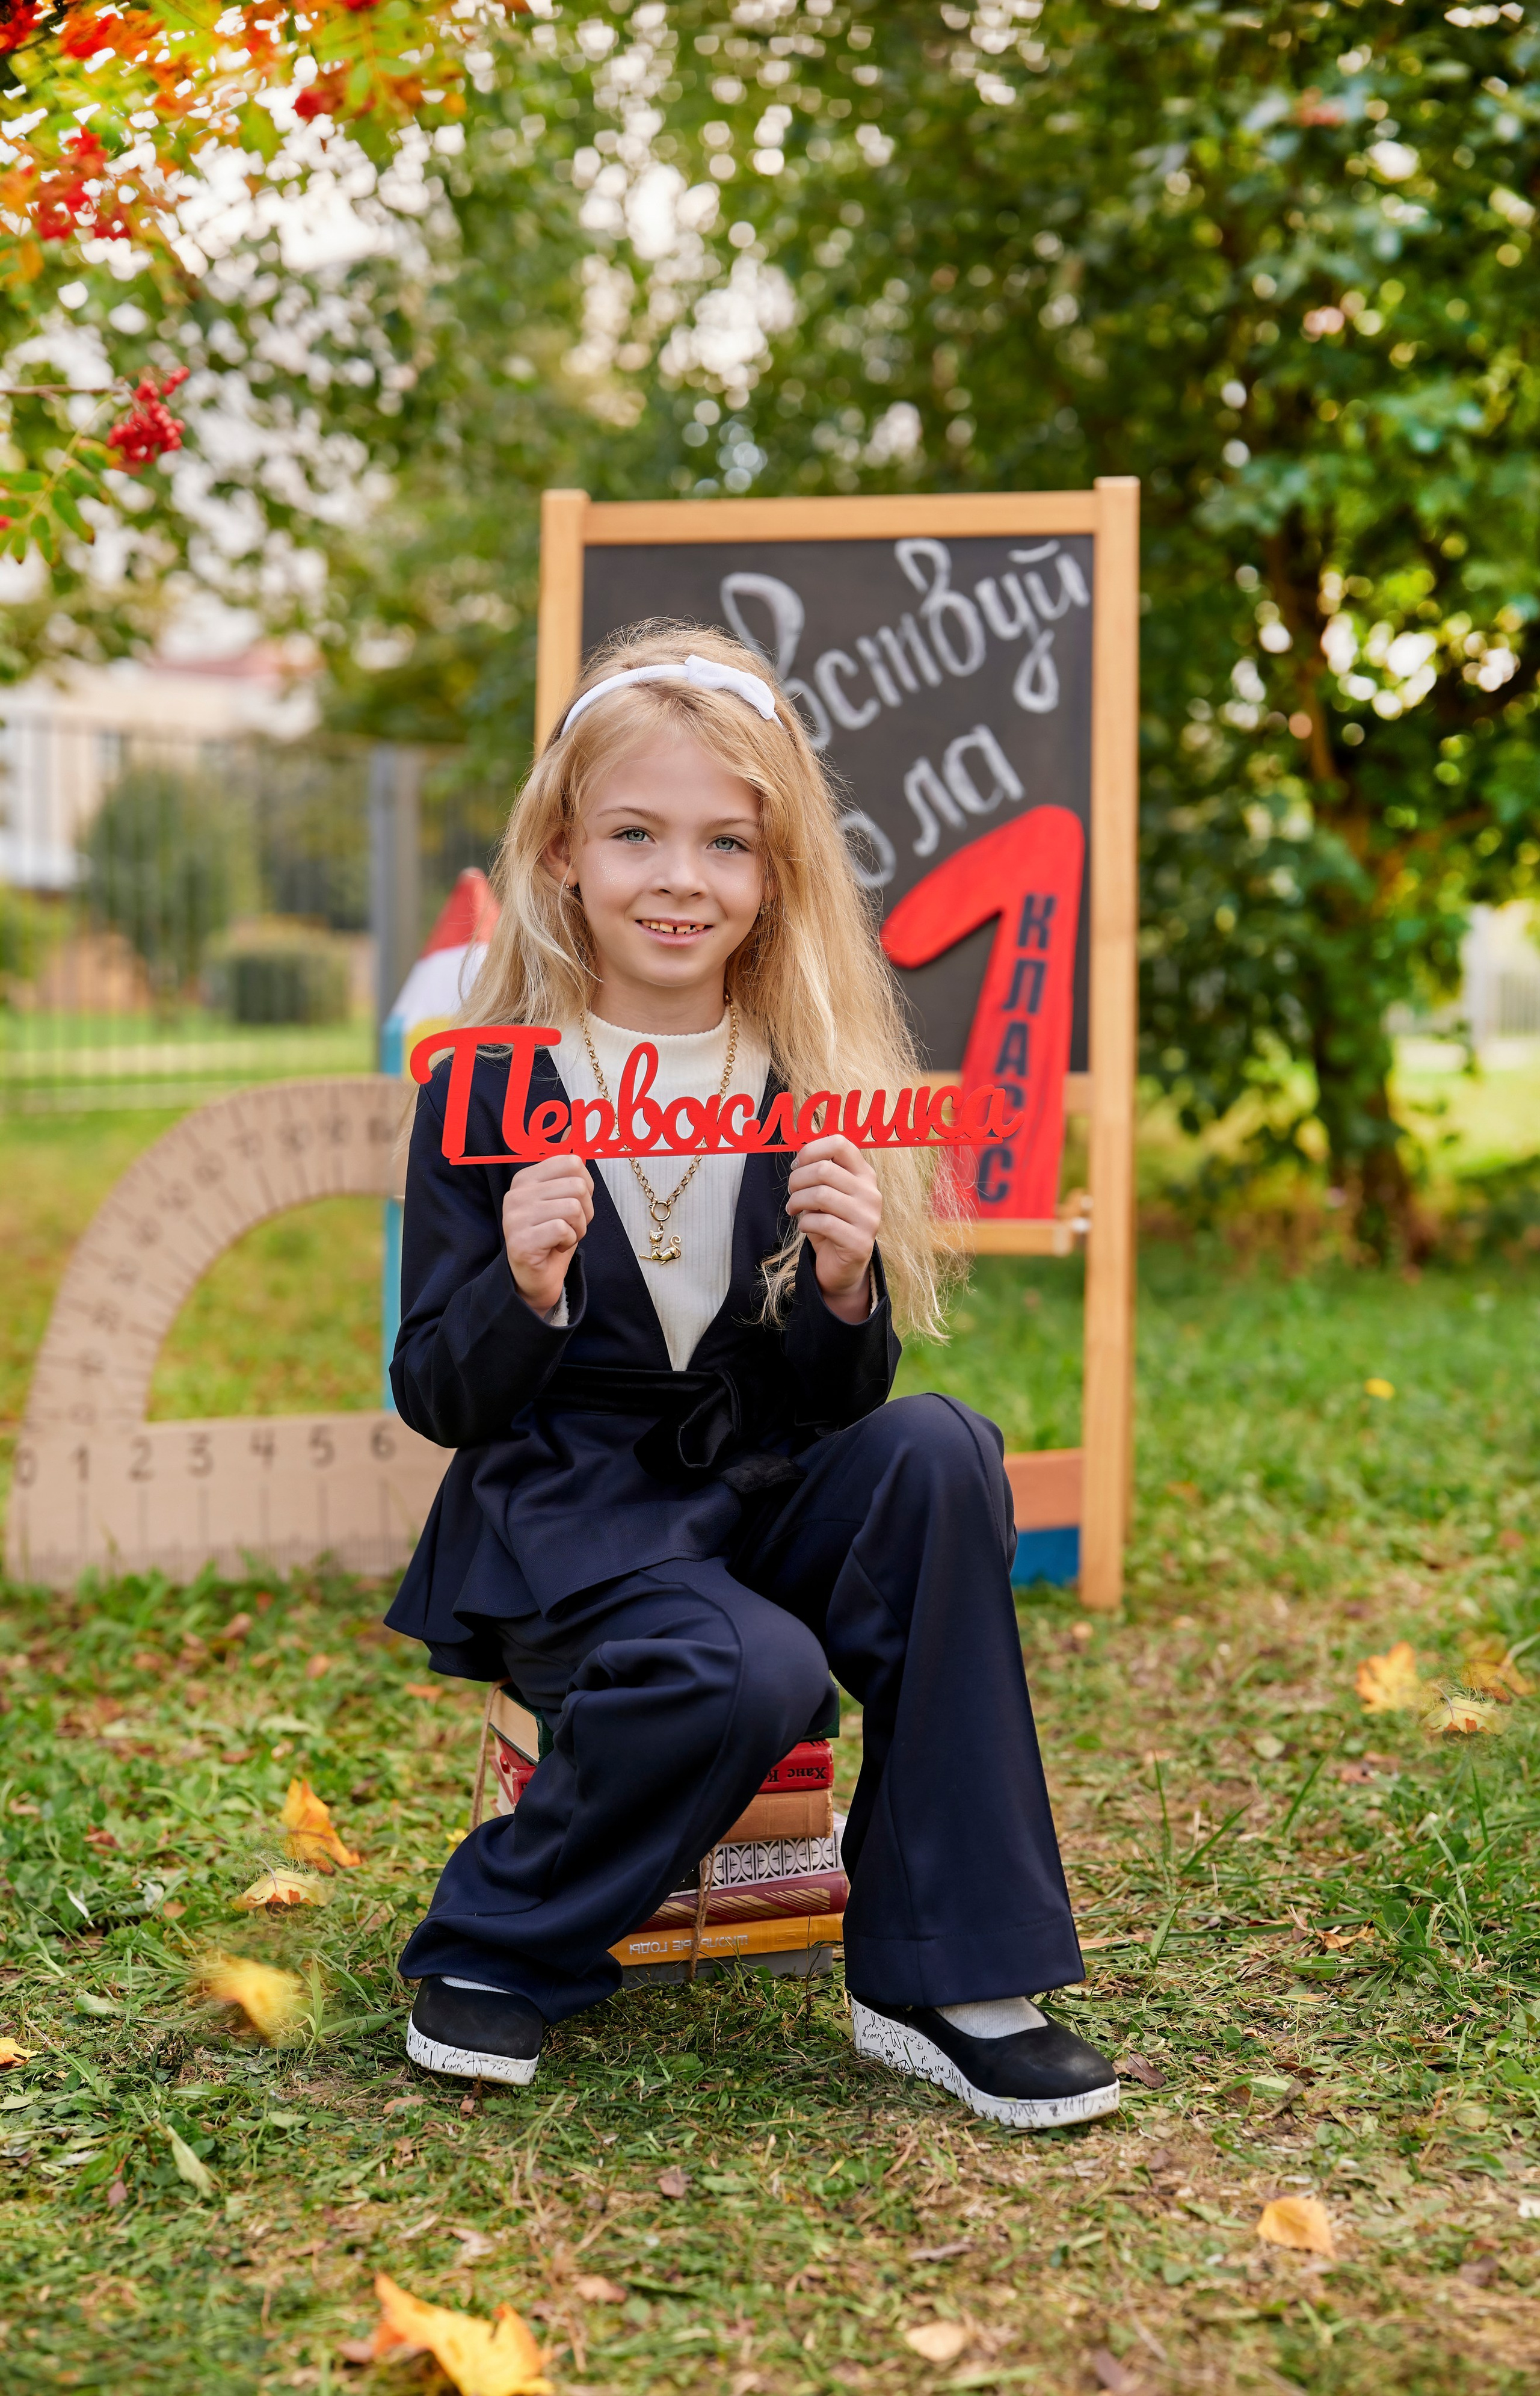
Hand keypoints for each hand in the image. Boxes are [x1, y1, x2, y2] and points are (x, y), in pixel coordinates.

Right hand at [502, 1155, 593, 1316]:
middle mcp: (516, 1193)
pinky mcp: (520, 1240)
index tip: (573, 1204)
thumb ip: (567, 1166)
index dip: (585, 1186)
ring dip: (578, 1228)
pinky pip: (563, 1229)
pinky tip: (555, 1247)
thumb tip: (574, 1128)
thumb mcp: (563, 1197)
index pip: (573, 1162)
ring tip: (563, 1237)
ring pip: (573, 1207)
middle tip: (569, 1226)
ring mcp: (514, 1217)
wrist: (536, 1277)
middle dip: (585, 1211)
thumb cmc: (553, 1236)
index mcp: (526, 1178)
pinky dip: (569, 1241)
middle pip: (577, 1185)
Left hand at [785, 1133, 880, 1322]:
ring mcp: (868, 1218)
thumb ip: (821, 1170)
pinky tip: (804, 1227)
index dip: (811, 1150)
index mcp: (864, 1174)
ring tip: (794, 1209)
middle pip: (824, 1170)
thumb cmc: (830, 1222)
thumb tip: (801, 1147)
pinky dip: (804, 1223)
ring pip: (820, 1195)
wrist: (843, 1266)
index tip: (798, 1165)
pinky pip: (821, 1223)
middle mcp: (871, 1193)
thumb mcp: (827, 1193)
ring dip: (797, 1202)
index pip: (840, 1143)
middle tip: (791, 1192)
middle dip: (797, 1180)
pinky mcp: (859, 1242)